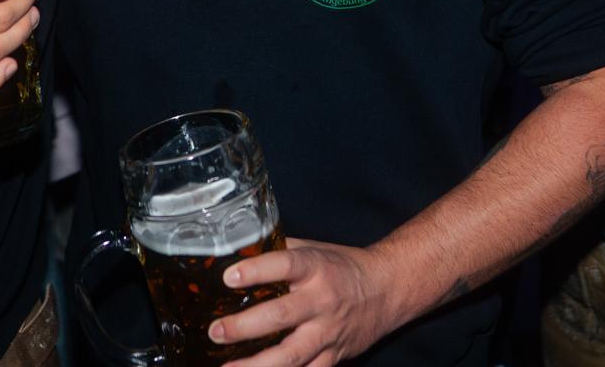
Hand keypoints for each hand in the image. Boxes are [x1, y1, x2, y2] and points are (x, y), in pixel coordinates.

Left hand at [213, 238, 399, 366]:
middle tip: (216, 331)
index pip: (284, 265)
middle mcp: (321, 301)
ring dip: (256, 364)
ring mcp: (328, 332)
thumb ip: (278, 251)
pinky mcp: (334, 355)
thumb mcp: (314, 250)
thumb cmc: (343, 268)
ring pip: (291, 354)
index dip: (256, 271)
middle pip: (281, 316)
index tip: (228, 277)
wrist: (387, 290)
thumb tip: (237, 249)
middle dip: (244, 326)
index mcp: (315, 268)